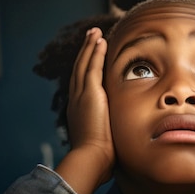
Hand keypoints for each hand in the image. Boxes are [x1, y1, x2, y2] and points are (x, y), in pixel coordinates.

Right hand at [55, 28, 114, 193]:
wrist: (91, 159)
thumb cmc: (100, 159)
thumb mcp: (104, 144)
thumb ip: (108, 138)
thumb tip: (118, 145)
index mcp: (79, 113)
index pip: (82, 86)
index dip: (86, 71)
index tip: (91, 60)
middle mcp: (76, 101)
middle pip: (79, 71)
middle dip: (85, 54)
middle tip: (91, 38)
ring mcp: (81, 96)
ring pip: (83, 65)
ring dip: (89, 47)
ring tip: (94, 33)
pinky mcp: (89, 93)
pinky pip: (91, 66)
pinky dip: (94, 52)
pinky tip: (100, 40)